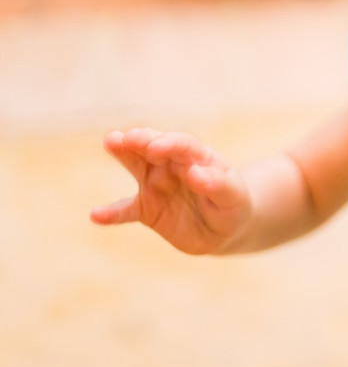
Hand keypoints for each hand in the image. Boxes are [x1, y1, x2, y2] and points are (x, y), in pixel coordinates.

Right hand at [90, 128, 251, 254]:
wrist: (225, 228)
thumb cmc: (232, 204)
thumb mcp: (233, 196)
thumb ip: (217, 184)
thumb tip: (196, 172)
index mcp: (197, 156)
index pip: (182, 145)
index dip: (169, 143)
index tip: (155, 148)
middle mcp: (172, 165)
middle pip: (153, 146)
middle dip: (140, 139)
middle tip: (123, 137)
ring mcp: (156, 185)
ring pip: (136, 166)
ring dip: (123, 154)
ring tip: (111, 142)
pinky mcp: (146, 209)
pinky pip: (126, 210)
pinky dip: (111, 213)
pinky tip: (96, 215)